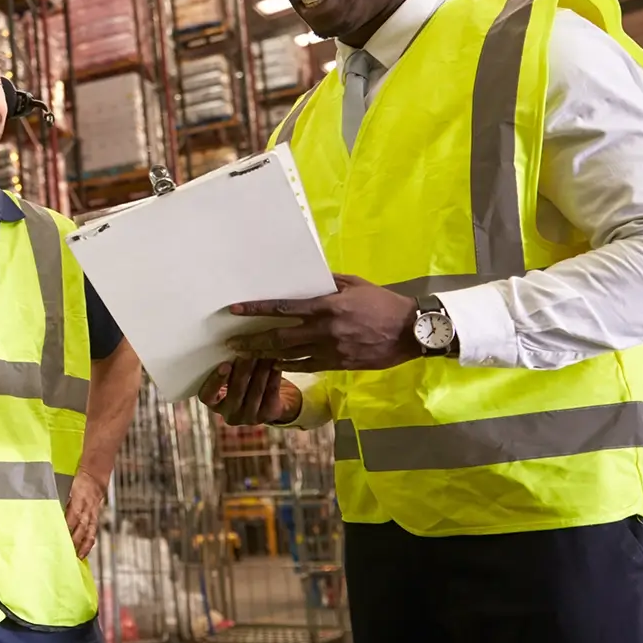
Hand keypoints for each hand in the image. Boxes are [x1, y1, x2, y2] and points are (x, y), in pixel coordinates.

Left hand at [65, 470, 108, 558]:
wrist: (94, 480)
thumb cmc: (78, 483)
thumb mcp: (66, 487)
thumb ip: (59, 499)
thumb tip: (46, 508)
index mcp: (78, 501)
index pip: (72, 517)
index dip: (67, 527)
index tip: (59, 537)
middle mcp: (86, 511)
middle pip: (80, 528)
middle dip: (74, 541)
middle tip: (66, 552)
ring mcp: (92, 516)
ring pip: (88, 533)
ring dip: (82, 546)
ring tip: (76, 557)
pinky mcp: (95, 520)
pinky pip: (93, 534)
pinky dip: (88, 544)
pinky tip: (83, 553)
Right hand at [198, 358, 302, 424]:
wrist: (268, 403)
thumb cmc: (243, 384)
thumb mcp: (229, 379)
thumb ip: (227, 368)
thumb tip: (233, 343)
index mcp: (214, 404)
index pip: (207, 395)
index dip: (215, 381)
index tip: (225, 364)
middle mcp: (229, 414)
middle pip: (236, 390)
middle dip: (243, 367)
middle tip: (249, 349)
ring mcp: (249, 418)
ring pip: (256, 389)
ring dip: (261, 367)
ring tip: (265, 350)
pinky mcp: (267, 415)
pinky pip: (271, 391)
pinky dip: (274, 374)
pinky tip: (276, 360)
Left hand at [225, 274, 418, 371]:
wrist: (411, 331)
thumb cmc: (383, 302)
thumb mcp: (355, 284)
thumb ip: (328, 281)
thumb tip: (307, 276)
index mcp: (328, 306)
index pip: (284, 308)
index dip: (257, 309)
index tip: (236, 310)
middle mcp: (325, 329)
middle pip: (279, 337)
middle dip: (252, 340)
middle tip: (232, 343)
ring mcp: (332, 349)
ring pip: (290, 355)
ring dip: (265, 356)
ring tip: (245, 357)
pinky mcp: (339, 364)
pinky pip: (307, 366)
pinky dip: (288, 365)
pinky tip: (274, 364)